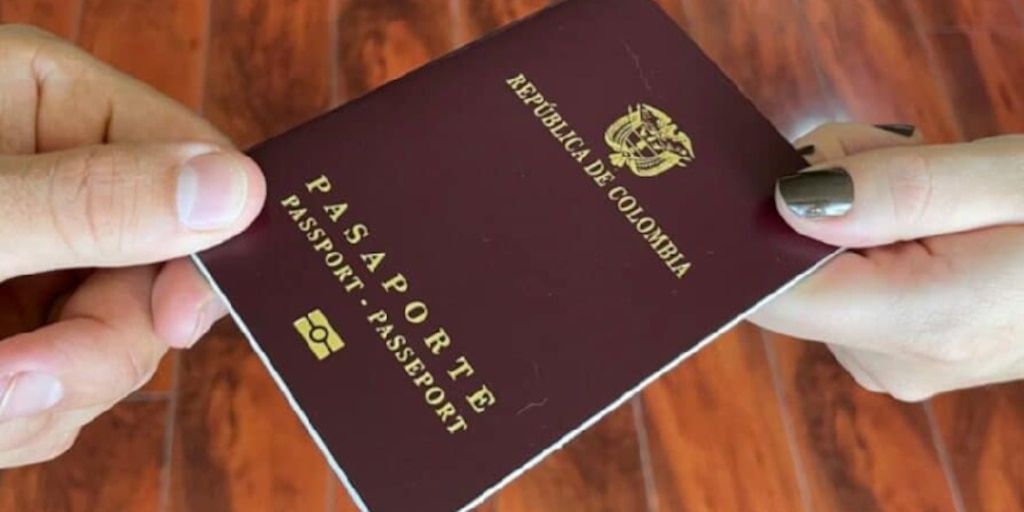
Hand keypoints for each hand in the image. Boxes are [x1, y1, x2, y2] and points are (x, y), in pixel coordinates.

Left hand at [0, 25, 264, 466]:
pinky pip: (68, 388)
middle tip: (19, 377)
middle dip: (99, 344)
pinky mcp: (14, 329)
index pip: (189, 157)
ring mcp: (36, 261)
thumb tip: (240, 191)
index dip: (202, 242)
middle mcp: (54, 178)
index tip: (175, 315)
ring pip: (116, 344)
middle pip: (159, 270)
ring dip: (53, 394)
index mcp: (45, 102)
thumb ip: (93, 202)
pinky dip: (24, 416)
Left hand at [750, 122, 1023, 400]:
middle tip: (893, 153)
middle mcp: (888, 361)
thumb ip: (900, 191)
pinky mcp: (900, 350)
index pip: (772, 292)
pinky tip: (927, 216)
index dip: (763, 225)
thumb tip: (788, 203)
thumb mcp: (1006, 181)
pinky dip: (870, 238)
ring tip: (929, 183)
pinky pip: (850, 285)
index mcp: (916, 324)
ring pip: (819, 271)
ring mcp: (892, 363)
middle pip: (793, 271)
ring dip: (852, 211)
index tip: (794, 166)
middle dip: (822, 198)